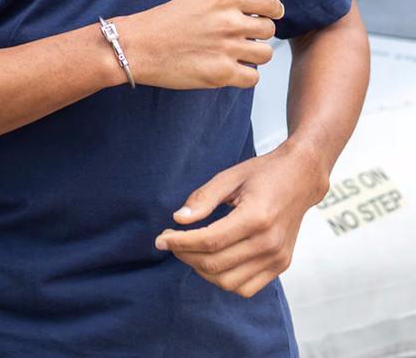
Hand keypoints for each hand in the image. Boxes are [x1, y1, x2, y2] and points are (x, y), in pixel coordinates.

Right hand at [116, 0, 283, 89]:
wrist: (138, 45)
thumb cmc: (164, 21)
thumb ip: (231, 1)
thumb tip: (266, 1)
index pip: (269, 4)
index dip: (273, 12)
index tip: (270, 17)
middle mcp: (230, 21)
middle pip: (269, 30)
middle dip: (258, 35)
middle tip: (242, 39)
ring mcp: (227, 48)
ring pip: (264, 54)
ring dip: (254, 56)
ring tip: (235, 55)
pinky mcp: (221, 74)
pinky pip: (253, 78)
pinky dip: (245, 75)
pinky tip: (230, 70)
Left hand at [153, 141, 327, 297]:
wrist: (301, 178)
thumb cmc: (264, 173)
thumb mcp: (230, 176)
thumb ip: (203, 198)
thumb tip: (178, 219)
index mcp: (256, 216)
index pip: (209, 241)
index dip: (180, 242)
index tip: (161, 238)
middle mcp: (269, 242)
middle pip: (216, 263)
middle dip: (185, 255)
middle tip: (171, 241)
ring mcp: (277, 257)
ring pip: (228, 282)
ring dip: (202, 270)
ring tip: (190, 251)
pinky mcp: (281, 265)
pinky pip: (246, 288)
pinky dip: (224, 280)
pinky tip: (213, 261)